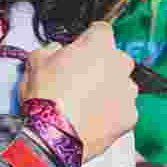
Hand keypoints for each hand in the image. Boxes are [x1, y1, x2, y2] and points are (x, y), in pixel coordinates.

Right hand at [21, 21, 137, 158]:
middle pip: (116, 57)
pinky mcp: (130, 115)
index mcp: (98, 45)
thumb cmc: (45, 98)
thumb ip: (50, 49)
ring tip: (86, 101)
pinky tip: (94, 117)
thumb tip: (56, 51)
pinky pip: (124, 108)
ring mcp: (128, 91)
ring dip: (109, 88)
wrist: (53, 137)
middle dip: (102, 64)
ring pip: (122, 83)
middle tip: (81, 78)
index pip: (101, 30)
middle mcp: (119, 64)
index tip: (80, 49)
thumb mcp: (35, 61)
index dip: (88, 39)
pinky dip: (113, 111)